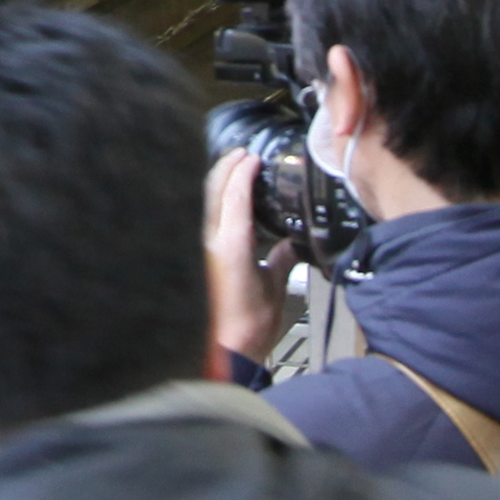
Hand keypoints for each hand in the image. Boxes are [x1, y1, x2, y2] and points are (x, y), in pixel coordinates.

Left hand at [205, 147, 292, 364]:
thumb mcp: (274, 285)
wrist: (231, 346)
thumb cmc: (252, 322)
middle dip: (227, 167)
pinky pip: (214, 217)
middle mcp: (216, 241)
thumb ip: (282, 257)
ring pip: (211, 202)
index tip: (255, 156)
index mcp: (233, 244)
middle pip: (215, 190)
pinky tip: (235, 200)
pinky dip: (222, 200)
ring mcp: (210, 247)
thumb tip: (290, 242)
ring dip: (222, 180)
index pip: (235, 194)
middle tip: (243, 153)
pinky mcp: (210, 256)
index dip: (244, 171)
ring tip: (238, 168)